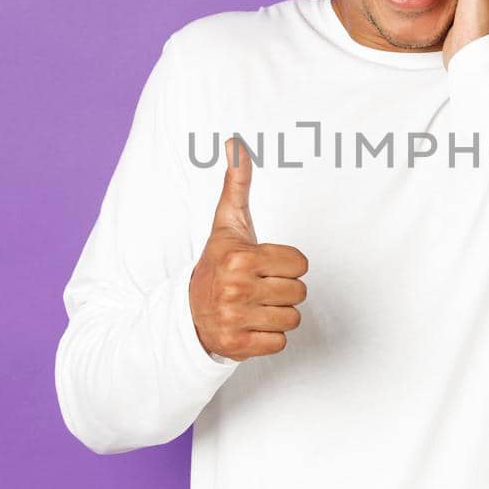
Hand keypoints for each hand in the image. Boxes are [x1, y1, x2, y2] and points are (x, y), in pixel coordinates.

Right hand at [188, 137, 308, 359]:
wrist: (188, 311)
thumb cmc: (218, 264)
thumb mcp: (228, 225)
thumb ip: (237, 185)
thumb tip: (235, 143)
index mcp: (240, 257)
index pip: (300, 263)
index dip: (286, 264)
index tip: (263, 265)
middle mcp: (237, 288)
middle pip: (300, 292)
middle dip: (284, 290)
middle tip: (259, 287)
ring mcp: (236, 319)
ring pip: (292, 319)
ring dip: (278, 315)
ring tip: (254, 306)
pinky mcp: (238, 346)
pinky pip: (280, 343)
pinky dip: (269, 338)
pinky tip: (250, 325)